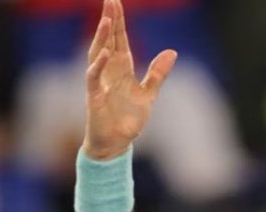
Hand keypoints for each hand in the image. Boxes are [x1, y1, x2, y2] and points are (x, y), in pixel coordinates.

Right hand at [83, 0, 176, 160]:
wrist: (117, 143)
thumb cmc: (128, 119)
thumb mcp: (149, 94)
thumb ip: (158, 73)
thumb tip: (172, 52)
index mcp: (122, 69)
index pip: (119, 40)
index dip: (119, 21)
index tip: (116, 1)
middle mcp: (109, 72)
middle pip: (108, 41)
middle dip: (109, 20)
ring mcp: (100, 82)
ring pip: (98, 53)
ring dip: (101, 37)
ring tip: (106, 19)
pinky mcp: (94, 96)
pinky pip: (94, 77)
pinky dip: (98, 65)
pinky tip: (105, 52)